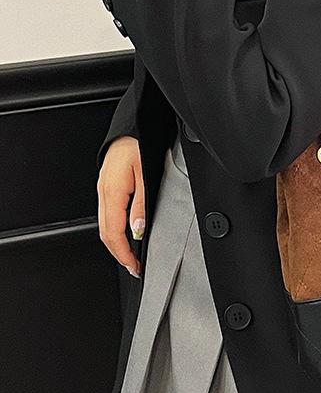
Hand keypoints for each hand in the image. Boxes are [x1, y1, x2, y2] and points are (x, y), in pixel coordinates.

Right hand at [97, 135, 144, 277]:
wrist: (132, 126)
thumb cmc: (140, 144)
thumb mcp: (146, 175)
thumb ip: (141, 204)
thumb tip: (138, 229)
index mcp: (112, 192)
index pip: (114, 233)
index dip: (123, 254)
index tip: (134, 266)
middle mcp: (104, 192)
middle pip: (105, 233)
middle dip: (118, 254)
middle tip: (134, 267)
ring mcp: (103, 189)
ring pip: (104, 224)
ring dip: (116, 243)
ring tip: (131, 255)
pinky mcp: (107, 185)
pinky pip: (107, 214)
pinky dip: (114, 229)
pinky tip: (125, 233)